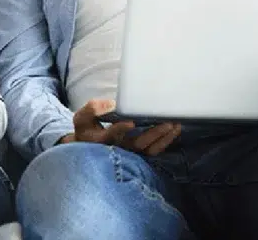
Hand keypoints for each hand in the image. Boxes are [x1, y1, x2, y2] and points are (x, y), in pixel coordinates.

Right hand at [59, 99, 180, 155]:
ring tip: (175, 125)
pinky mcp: (139, 154)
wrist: (90, 148)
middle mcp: (118, 149)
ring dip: (164, 138)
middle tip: (167, 122)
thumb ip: (93, 109)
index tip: (130, 121)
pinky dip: (166, 142)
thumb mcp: (82, 118)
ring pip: (149, 150)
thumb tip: (111, 104)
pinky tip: (174, 130)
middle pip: (137, 144)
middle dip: (153, 133)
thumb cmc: (87, 130)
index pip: (111, 135)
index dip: (120, 129)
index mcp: (101, 140)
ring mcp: (130, 154)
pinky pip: (155, 151)